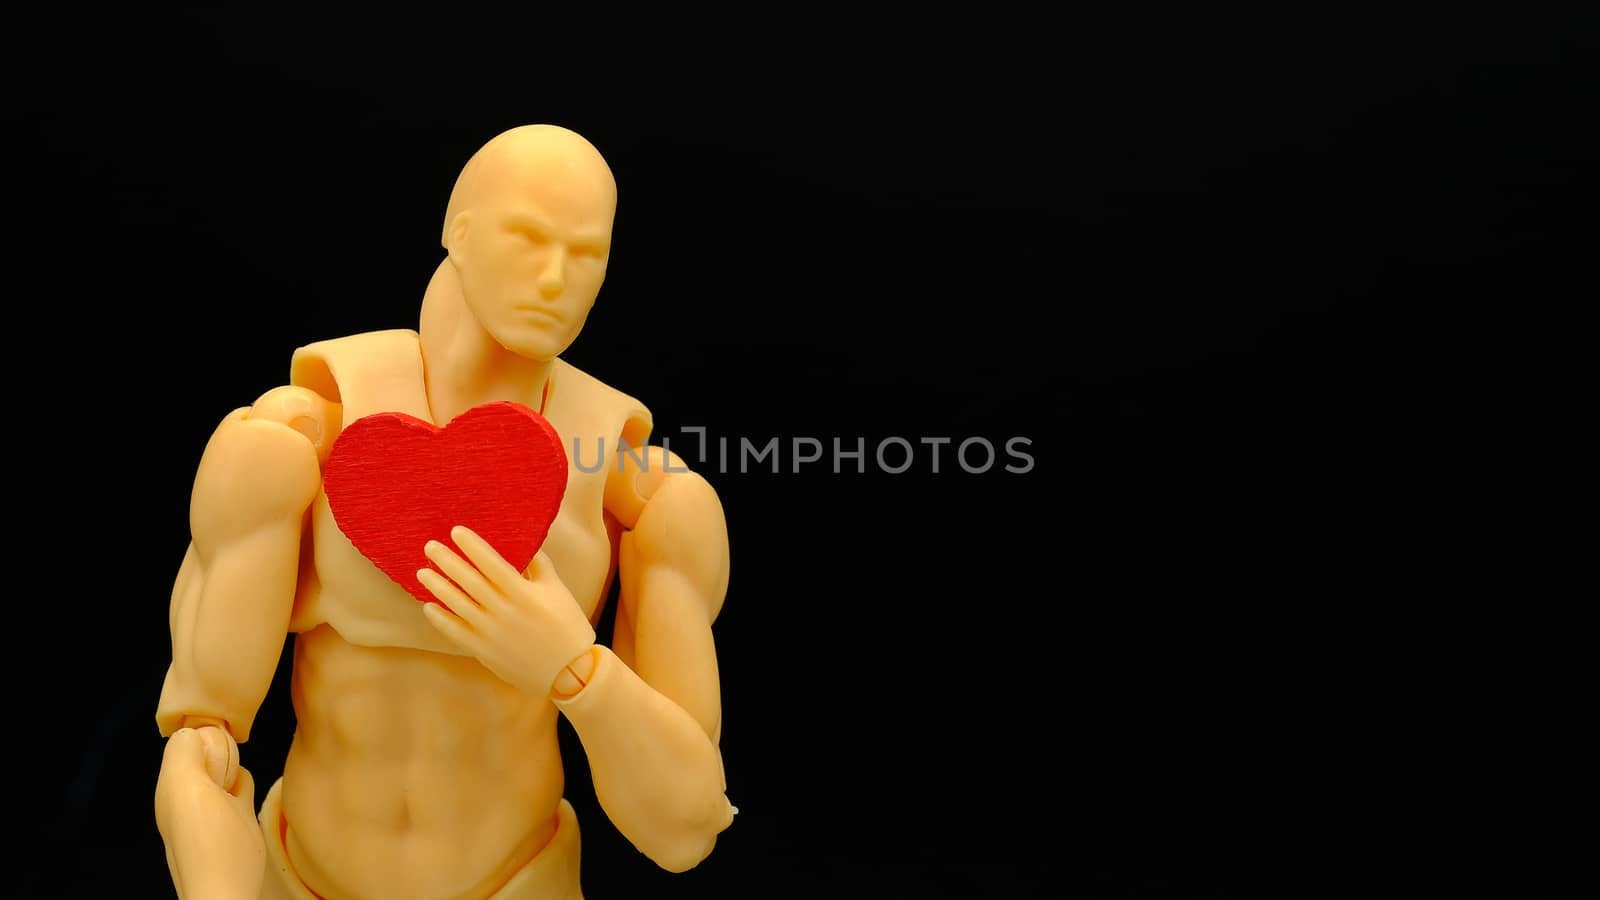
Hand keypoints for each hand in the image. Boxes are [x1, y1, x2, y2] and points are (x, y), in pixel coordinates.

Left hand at [154, 726, 264, 899]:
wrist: (228, 893)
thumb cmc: (209, 842)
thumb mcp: (186, 788)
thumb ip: (183, 755)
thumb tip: (192, 731)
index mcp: (171, 788)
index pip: (182, 744)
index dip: (200, 734)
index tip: (220, 736)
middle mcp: (187, 798)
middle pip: (204, 756)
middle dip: (219, 748)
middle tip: (232, 756)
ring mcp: (212, 812)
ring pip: (222, 772)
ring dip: (232, 766)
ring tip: (239, 769)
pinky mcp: (235, 823)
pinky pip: (238, 791)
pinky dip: (244, 783)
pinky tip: (248, 788)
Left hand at [418, 525, 596, 696]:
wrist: (569, 672)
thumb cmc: (567, 626)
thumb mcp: (558, 590)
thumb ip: (540, 565)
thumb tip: (524, 544)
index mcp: (523, 594)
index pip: (491, 564)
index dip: (472, 547)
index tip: (456, 531)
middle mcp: (503, 611)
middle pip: (469, 581)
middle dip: (448, 562)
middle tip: (430, 546)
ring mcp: (491, 633)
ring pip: (458, 605)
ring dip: (438, 587)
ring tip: (422, 572)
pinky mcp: (484, 651)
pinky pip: (456, 633)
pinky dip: (441, 620)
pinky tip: (428, 607)